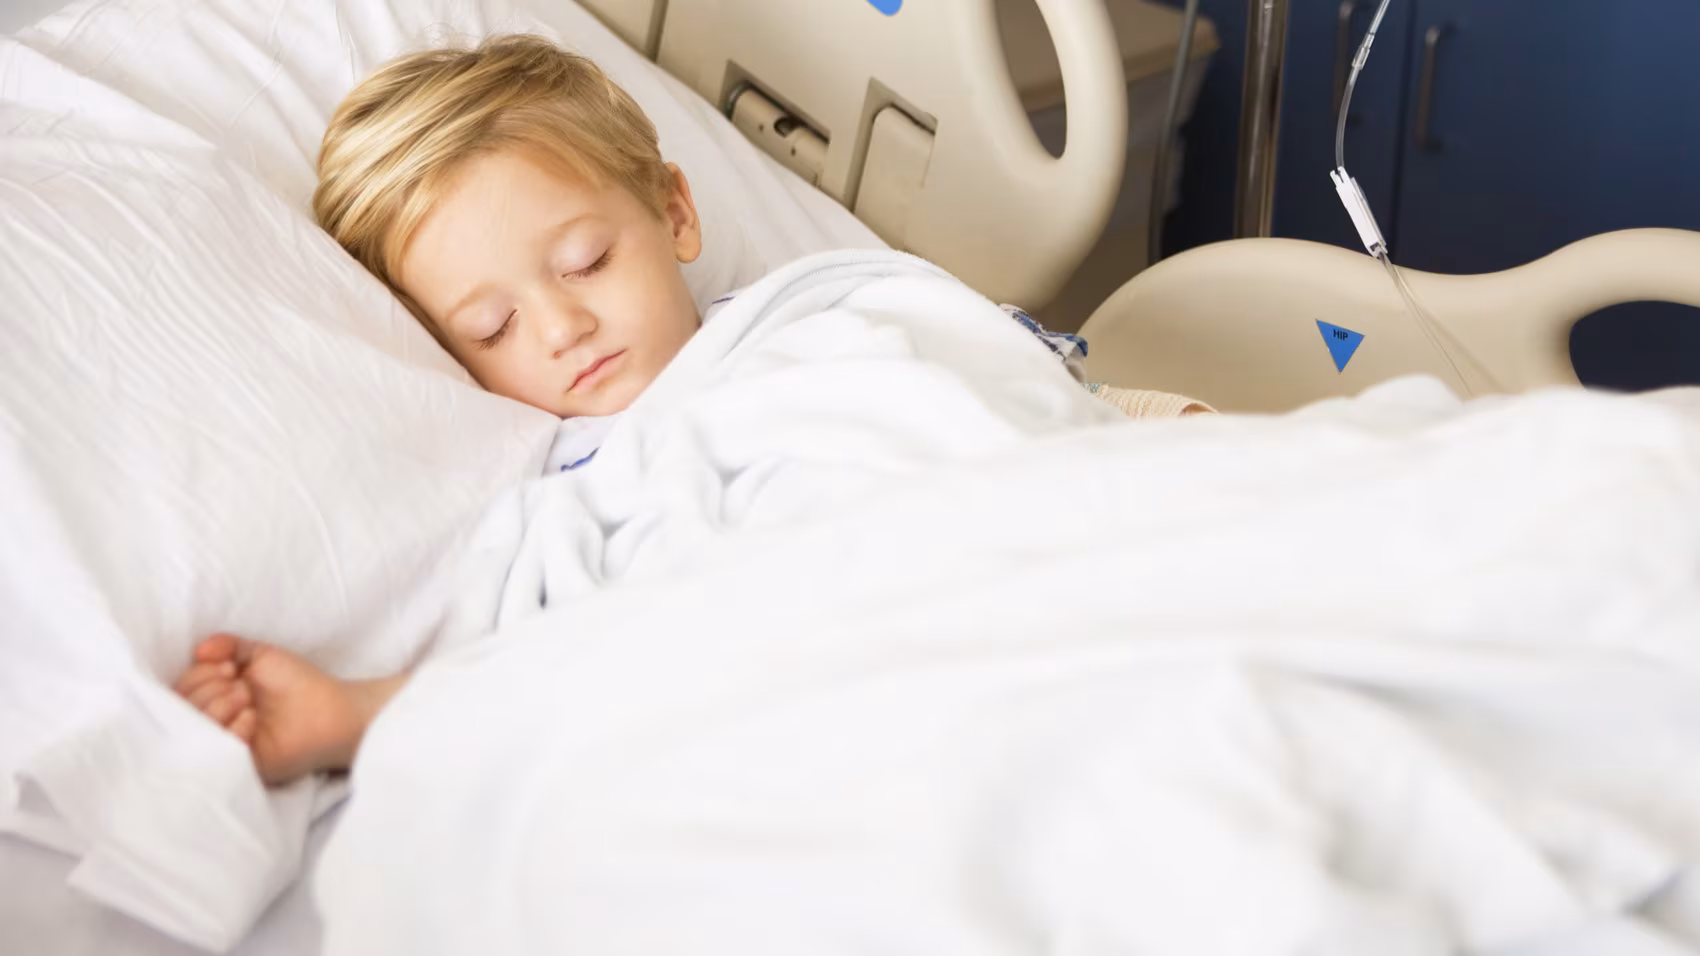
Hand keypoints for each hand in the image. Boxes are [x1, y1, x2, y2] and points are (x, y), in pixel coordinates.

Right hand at [174, 634, 372, 784]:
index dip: (198, 676)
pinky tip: (252, 718)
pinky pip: (219, 751)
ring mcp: (226, 746)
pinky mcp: (241, 766)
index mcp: (213, 698)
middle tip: (243, 686)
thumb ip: (227, 646)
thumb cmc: (296, 682)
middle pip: (184, 711)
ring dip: (219, 706)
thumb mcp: (258, 654)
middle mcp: (214, 723)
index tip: (229, 667)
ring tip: (247, 698)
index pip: (181, 691)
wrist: (332, 709)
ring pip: (196, 731)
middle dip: (210, 690)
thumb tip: (199, 650)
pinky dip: (232, 730)